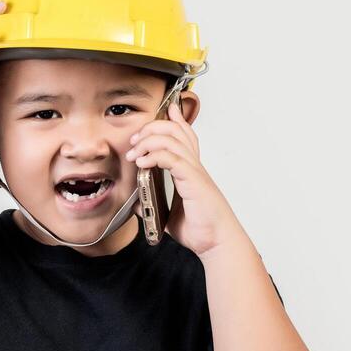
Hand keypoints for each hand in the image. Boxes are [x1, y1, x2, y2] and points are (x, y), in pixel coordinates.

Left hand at [124, 100, 245, 256]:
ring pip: (172, 139)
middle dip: (152, 128)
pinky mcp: (193, 180)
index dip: (176, 118)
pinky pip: (172, 158)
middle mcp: (194, 166)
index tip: (166, 109)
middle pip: (176, 130)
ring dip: (148, 141)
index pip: (185, 135)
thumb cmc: (200, 228)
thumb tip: (135, 201)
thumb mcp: (168, 215)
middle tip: (135, 141)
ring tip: (134, 154)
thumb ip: (153, 203)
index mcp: (191, 170)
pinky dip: (154, 156)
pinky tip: (142, 163)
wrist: (216, 242)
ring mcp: (194, 171)